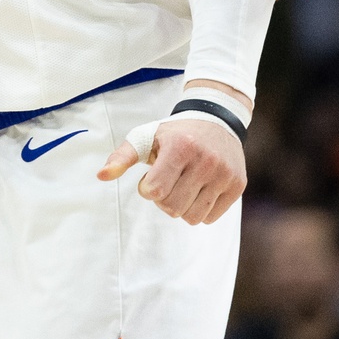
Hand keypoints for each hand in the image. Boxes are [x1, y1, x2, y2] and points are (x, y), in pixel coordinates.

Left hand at [97, 113, 246, 225]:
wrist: (216, 120)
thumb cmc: (174, 133)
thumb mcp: (145, 138)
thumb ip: (122, 157)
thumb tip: (100, 175)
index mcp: (180, 147)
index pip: (155, 191)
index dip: (147, 189)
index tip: (151, 177)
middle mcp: (206, 160)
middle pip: (173, 208)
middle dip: (163, 200)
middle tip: (167, 183)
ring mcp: (224, 174)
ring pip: (192, 217)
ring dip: (181, 207)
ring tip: (182, 187)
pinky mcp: (238, 184)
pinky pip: (210, 218)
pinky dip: (199, 210)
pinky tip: (198, 190)